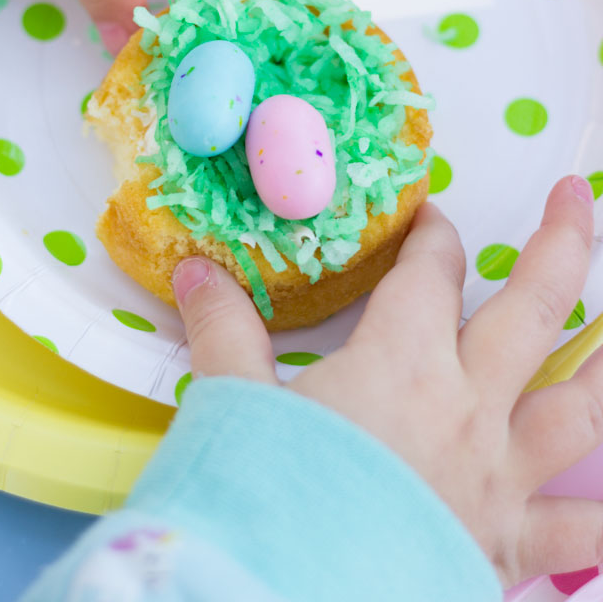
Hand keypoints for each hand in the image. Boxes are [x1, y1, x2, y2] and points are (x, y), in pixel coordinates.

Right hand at [172, 175, 601, 586]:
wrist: (283, 599)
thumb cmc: (264, 500)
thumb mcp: (234, 403)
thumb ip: (224, 332)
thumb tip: (196, 276)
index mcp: (402, 362)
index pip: (431, 271)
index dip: (432, 233)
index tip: (429, 218)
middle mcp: (466, 406)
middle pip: (533, 305)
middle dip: (561, 242)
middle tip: (575, 198)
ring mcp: (497, 475)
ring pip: (580, 405)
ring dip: (602, 360)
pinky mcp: (506, 544)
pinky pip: (579, 536)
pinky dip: (602, 521)